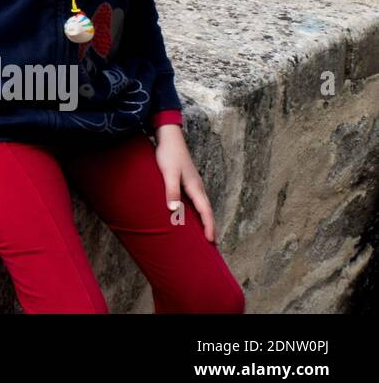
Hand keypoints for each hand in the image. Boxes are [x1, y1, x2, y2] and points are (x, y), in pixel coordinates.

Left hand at [154, 124, 215, 242]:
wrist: (169, 137)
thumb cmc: (168, 154)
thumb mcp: (168, 173)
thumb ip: (171, 190)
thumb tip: (174, 210)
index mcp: (195, 187)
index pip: (205, 211)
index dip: (209, 226)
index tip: (212, 241)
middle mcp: (198, 187)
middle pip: (207, 211)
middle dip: (211, 227)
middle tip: (214, 244)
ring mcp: (194, 184)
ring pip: (203, 206)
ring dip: (206, 220)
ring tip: (206, 233)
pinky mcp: (188, 181)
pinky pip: (196, 201)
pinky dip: (199, 211)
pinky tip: (193, 215)